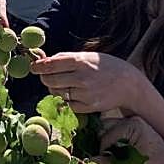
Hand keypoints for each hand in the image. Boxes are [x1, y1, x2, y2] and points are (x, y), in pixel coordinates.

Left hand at [31, 51, 147, 113]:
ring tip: (64, 83)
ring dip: (55, 88)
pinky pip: (66, 104)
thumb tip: (42, 59)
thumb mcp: (88, 56)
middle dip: (45, 78)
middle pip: (50, 80)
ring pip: (56, 93)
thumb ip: (65, 58)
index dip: (38, 66)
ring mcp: (84, 94)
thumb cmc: (106, 67)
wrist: (129, 84)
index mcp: (81, 61)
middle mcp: (82, 78)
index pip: (51, 65)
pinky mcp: (87, 107)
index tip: (33, 67)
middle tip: (47, 75)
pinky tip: (72, 93)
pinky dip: (65, 99)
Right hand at [99, 116, 163, 163]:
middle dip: (100, 147)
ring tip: (108, 160)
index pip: (104, 136)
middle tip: (100, 162)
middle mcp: (131, 120)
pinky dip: (112, 146)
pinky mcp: (133, 131)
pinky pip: (115, 135)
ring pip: (107, 133)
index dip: (101, 153)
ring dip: (105, 146)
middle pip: (103, 131)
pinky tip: (114, 157)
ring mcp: (132, 124)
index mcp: (131, 125)